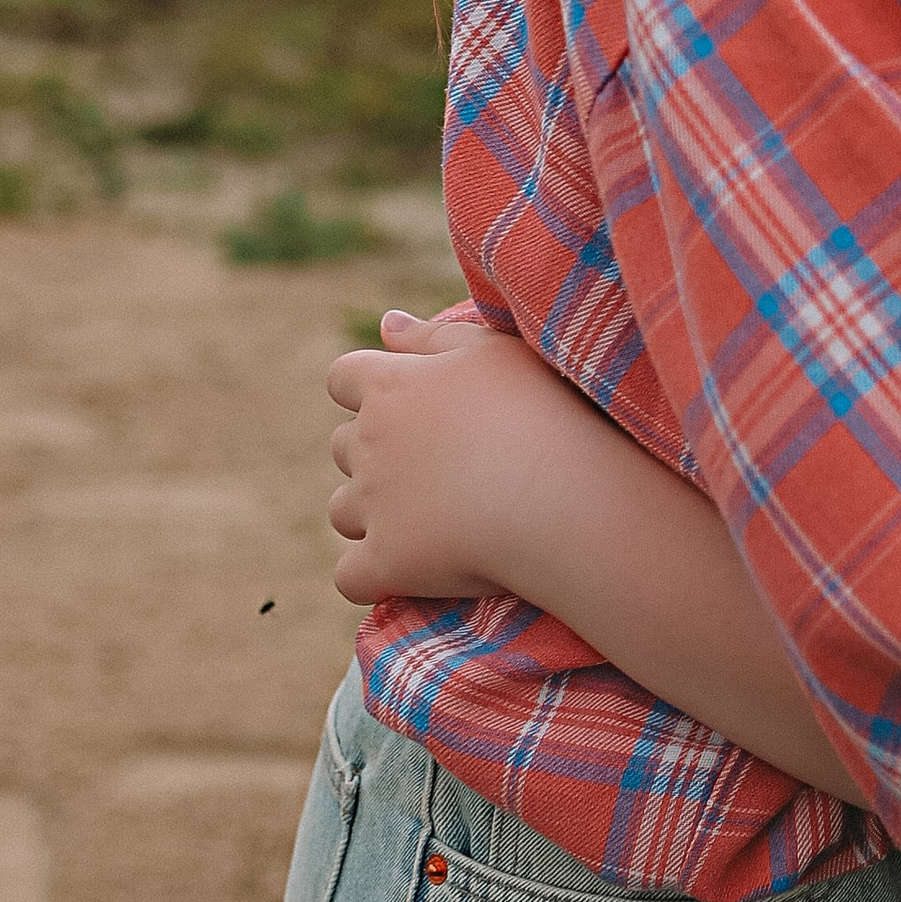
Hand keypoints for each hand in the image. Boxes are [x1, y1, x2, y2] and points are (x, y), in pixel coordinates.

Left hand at [325, 306, 587, 607]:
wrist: (558, 493)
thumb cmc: (538, 409)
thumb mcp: (491, 350)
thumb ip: (431, 337)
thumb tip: (385, 323)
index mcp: (391, 386)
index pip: (343, 378)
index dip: (367, 392)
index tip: (410, 408)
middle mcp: (369, 442)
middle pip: (342, 446)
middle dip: (373, 456)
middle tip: (436, 467)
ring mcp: (373, 506)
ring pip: (342, 512)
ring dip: (370, 516)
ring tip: (428, 521)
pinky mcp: (386, 562)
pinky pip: (351, 578)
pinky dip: (371, 578)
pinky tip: (407, 576)